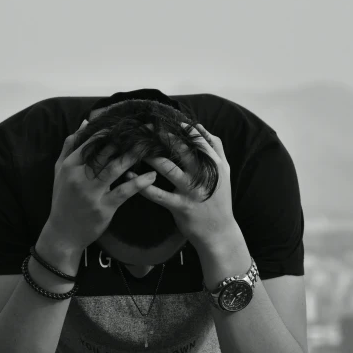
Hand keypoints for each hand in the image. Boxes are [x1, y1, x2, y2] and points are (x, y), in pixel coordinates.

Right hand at [45, 120, 157, 252]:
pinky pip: (124, 191)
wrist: (63, 233)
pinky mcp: (103, 207)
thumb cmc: (63, 200)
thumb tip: (85, 123)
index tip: (126, 123)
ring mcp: (91, 192)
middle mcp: (79, 177)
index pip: (91, 141)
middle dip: (125, 140)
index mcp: (69, 165)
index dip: (109, 130)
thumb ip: (70, 147)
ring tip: (150, 148)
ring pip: (115, 168)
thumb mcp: (60, 171)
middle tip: (144, 131)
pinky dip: (139, 182)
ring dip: (133, 156)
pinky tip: (151, 176)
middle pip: (105, 151)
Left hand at [128, 122, 237, 251]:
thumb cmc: (219, 199)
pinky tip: (128, 176)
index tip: (165, 119)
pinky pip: (156, 194)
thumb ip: (216, 148)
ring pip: (167, 167)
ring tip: (134, 147)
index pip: (197, 139)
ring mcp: (191, 191)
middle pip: (180, 149)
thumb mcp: (224, 171)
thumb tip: (200, 126)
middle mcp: (203, 175)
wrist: (219, 232)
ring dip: (149, 156)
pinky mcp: (180, 206)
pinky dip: (141, 184)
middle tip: (144, 128)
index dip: (180, 127)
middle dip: (161, 136)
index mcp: (214, 164)